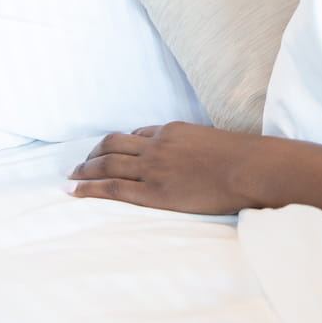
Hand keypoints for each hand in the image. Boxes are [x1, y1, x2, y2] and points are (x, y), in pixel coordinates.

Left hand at [69, 121, 256, 214]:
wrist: (250, 168)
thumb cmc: (244, 157)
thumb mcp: (217, 141)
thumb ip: (199, 145)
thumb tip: (199, 156)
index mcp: (173, 130)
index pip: (139, 133)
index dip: (121, 144)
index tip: (112, 152)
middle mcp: (157, 145)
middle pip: (113, 145)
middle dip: (94, 154)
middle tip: (80, 164)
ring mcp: (153, 168)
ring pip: (107, 164)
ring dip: (84, 170)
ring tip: (71, 177)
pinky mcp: (153, 192)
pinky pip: (112, 188)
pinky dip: (89, 188)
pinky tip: (74, 191)